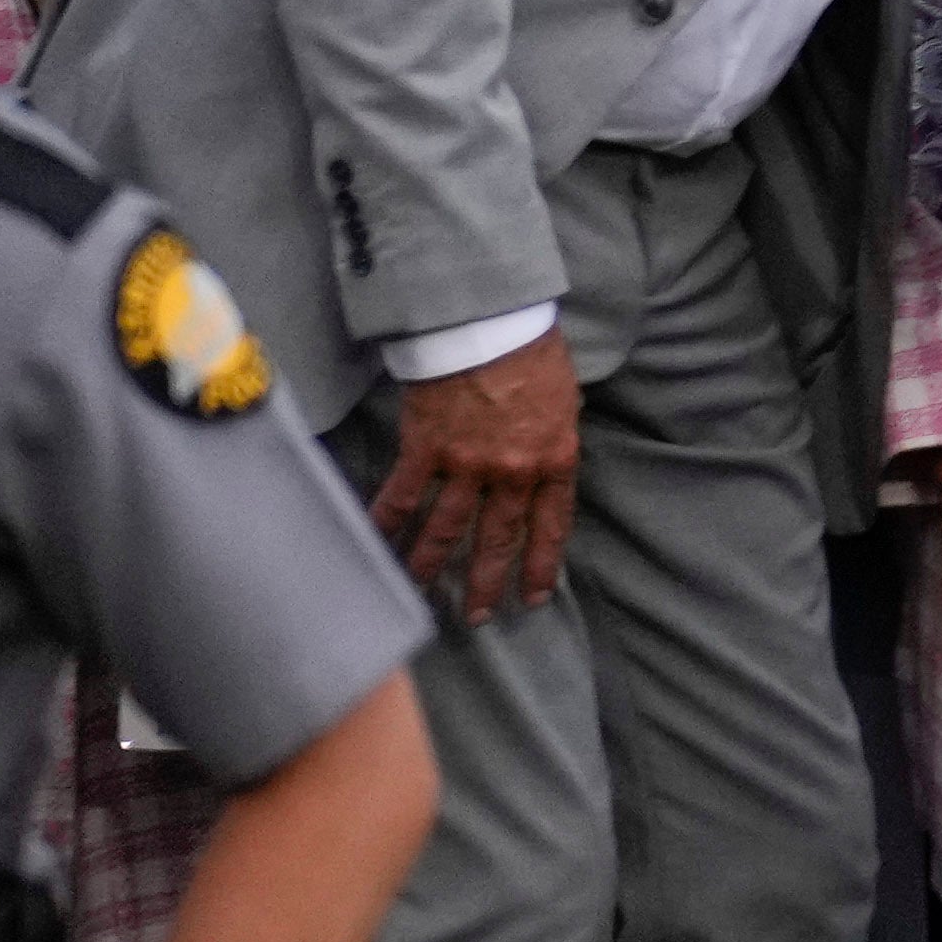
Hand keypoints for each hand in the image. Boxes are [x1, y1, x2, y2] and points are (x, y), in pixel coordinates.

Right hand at [375, 337, 586, 627]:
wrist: (491, 325)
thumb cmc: (535, 355)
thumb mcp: (565, 402)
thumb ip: (552, 442)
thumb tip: (544, 466)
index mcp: (554, 460)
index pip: (551, 526)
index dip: (542, 565)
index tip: (533, 597)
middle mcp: (512, 472)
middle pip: (498, 540)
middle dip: (486, 582)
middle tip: (476, 617)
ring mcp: (466, 464)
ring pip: (447, 530)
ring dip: (432, 566)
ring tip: (422, 593)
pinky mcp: (425, 450)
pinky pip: (402, 496)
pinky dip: (387, 523)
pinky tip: (376, 546)